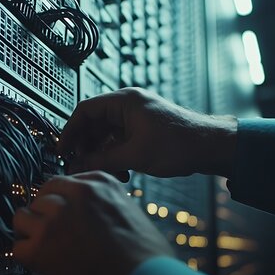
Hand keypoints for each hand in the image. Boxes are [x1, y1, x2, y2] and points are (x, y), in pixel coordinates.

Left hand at [12, 171, 173, 274]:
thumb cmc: (145, 256)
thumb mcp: (131, 212)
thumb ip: (104, 206)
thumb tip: (89, 215)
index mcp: (98, 184)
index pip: (61, 183)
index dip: (58, 202)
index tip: (58, 212)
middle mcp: (74, 196)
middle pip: (40, 197)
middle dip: (43, 215)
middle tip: (51, 233)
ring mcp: (55, 219)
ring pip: (22, 217)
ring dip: (30, 232)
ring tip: (42, 247)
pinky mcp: (41, 246)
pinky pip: (17, 247)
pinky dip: (26, 257)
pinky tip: (41, 263)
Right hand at [58, 87, 237, 179]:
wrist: (212, 147)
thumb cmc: (180, 143)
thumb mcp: (136, 155)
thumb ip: (103, 160)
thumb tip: (79, 166)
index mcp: (124, 102)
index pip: (85, 111)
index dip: (70, 131)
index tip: (63, 150)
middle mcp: (128, 106)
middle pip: (94, 124)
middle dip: (87, 147)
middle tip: (80, 166)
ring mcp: (136, 118)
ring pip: (106, 136)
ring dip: (102, 155)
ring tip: (106, 172)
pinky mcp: (143, 130)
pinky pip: (119, 142)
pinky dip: (116, 156)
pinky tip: (121, 172)